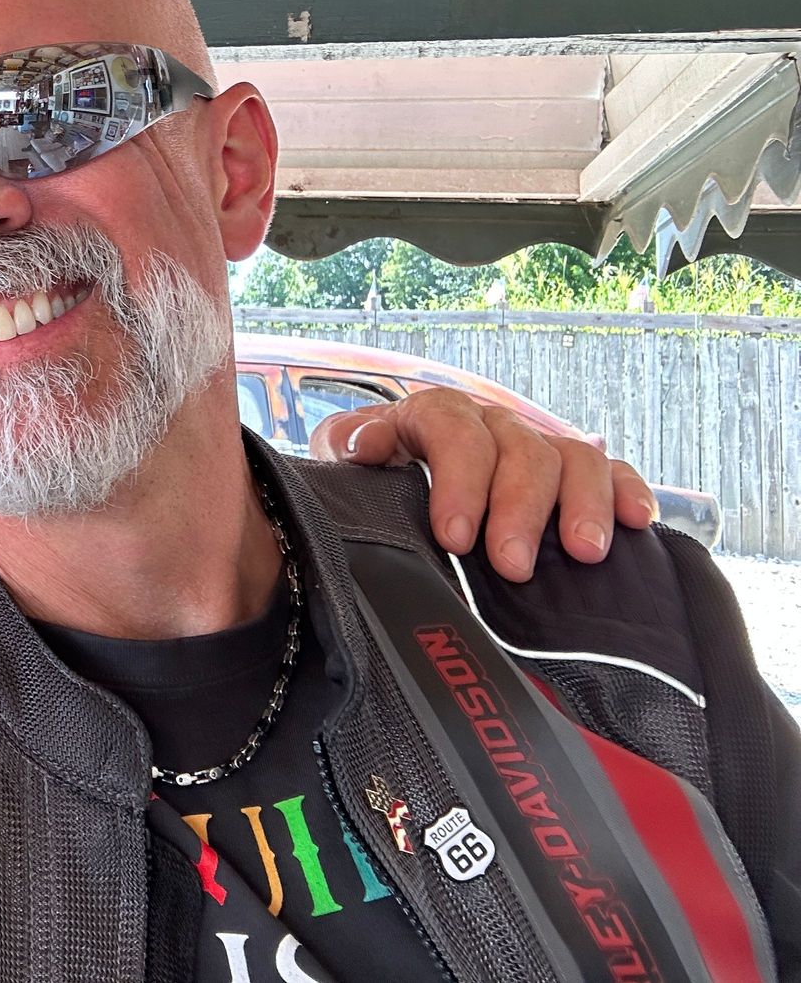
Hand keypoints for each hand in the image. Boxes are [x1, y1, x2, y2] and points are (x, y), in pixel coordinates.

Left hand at [309, 388, 657, 582]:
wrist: (387, 485)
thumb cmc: (371, 477)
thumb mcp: (346, 460)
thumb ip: (348, 447)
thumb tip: (364, 445)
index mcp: (433, 416)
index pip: (452, 427)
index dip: (459, 479)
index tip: (454, 536)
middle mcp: (491, 425)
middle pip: (519, 449)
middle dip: (519, 509)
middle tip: (513, 566)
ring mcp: (535, 447)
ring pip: (573, 456)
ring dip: (582, 504)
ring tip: (583, 553)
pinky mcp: (572, 476)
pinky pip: (612, 471)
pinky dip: (628, 491)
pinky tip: (637, 523)